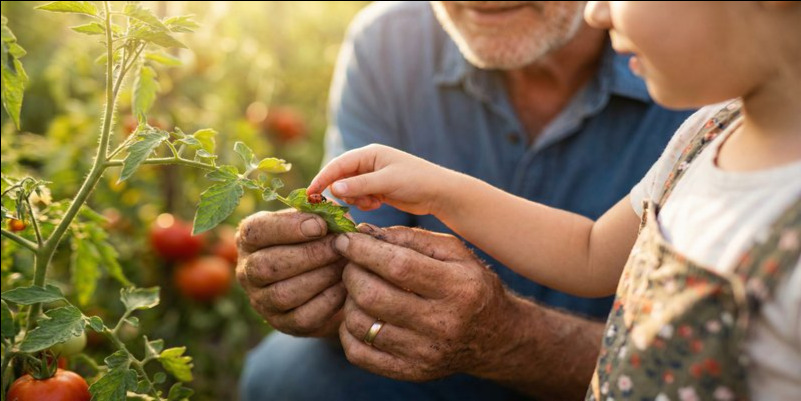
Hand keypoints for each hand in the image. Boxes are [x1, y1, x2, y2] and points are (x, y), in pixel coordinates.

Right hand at [236, 209, 346, 336]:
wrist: (322, 281)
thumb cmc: (315, 241)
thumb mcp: (313, 221)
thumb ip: (321, 212)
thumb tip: (335, 209)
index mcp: (249, 238)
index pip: (257, 231)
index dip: (288, 228)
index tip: (320, 225)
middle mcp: (247, 271)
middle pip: (268, 265)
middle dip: (309, 254)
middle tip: (340, 246)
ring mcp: (261, 301)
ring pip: (284, 294)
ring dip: (320, 277)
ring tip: (344, 264)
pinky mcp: (282, 323)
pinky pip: (303, 317)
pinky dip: (328, 301)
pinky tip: (345, 286)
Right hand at [307, 144, 460, 214]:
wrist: (439, 193)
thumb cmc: (416, 181)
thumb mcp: (386, 182)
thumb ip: (359, 186)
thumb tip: (333, 189)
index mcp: (369, 154)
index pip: (338, 165)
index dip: (322, 179)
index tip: (310, 194)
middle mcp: (368, 163)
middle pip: (341, 179)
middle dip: (343, 193)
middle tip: (350, 203)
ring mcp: (372, 177)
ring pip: (350, 191)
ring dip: (355, 200)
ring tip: (372, 202)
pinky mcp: (377, 189)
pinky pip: (360, 198)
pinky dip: (364, 203)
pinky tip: (377, 204)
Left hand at [332, 225, 518, 380]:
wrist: (495, 337)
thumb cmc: (469, 284)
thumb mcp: (454, 252)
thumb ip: (411, 237)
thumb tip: (364, 232)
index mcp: (457, 288)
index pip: (398, 266)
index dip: (363, 250)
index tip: (345, 240)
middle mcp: (442, 324)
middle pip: (373, 296)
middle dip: (352, 273)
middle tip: (352, 264)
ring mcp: (425, 353)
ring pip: (361, 324)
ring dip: (349, 300)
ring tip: (359, 288)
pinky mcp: (411, 372)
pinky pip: (359, 353)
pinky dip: (349, 330)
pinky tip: (361, 314)